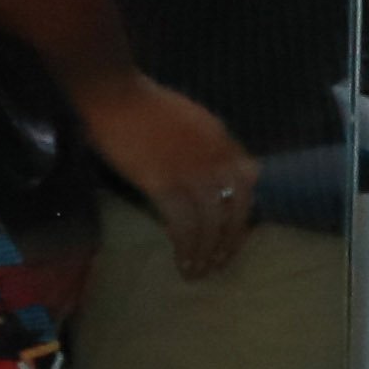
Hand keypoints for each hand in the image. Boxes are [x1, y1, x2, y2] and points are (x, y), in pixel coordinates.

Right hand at [83, 69, 262, 281]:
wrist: (119, 96)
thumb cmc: (146, 105)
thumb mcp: (194, 121)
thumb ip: (208, 146)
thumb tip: (210, 175)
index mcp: (225, 142)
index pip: (249, 183)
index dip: (243, 213)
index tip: (234, 232)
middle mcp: (218, 161)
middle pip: (235, 210)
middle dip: (229, 241)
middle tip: (220, 263)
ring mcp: (194, 174)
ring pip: (211, 224)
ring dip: (206, 252)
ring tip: (200, 272)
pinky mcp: (166, 186)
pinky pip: (183, 225)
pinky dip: (185, 247)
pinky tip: (182, 262)